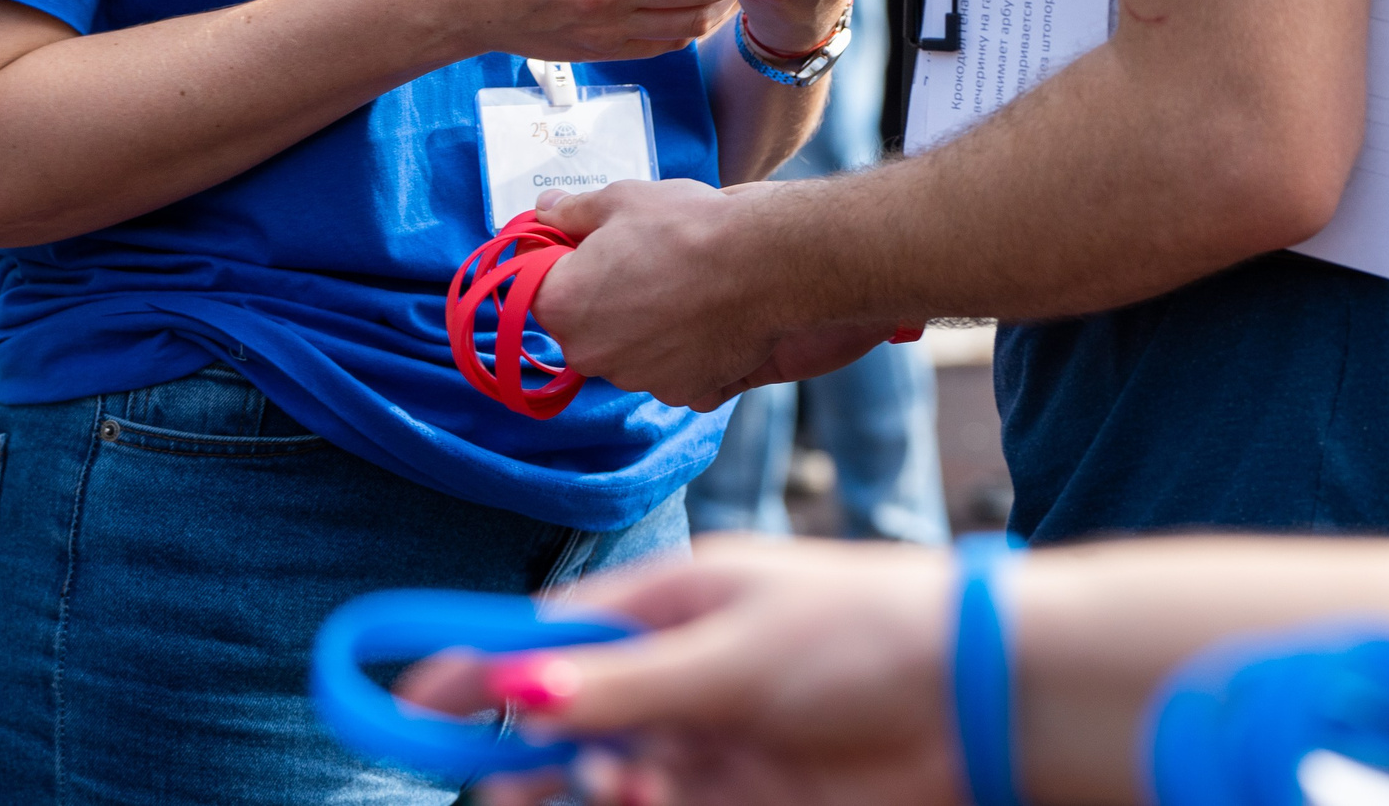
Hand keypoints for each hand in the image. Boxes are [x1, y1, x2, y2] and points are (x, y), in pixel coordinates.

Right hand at [398, 536, 965, 805]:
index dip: (476, 667)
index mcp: (673, 603)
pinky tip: (641, 797)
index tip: (408, 704)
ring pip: (610, 772)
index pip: (548, 631)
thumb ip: (622, 683)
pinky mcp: (750, 795)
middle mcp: (684, 668)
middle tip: (490, 784)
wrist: (980, 697)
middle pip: (569, 712)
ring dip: (588, 788)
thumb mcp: (729, 654)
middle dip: (526, 749)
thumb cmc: (863, 637)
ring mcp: (716, 735)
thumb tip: (515, 688)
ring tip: (610, 788)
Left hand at [528, 178, 900, 407]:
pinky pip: (667, 369)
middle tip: (641, 263)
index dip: (562, 265)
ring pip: (626, 350)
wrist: (766, 264)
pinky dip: (679, 349)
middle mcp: (590, 354)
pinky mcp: (681, 393)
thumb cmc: (688, 228)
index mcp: (563, 306)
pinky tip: (701, 316)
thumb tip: (543, 209)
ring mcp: (637, 379)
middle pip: (582, 326)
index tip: (589, 248)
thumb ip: (570, 210)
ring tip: (679, 287)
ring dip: (641, 326)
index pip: (538, 290)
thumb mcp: (620, 200)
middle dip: (602, 299)